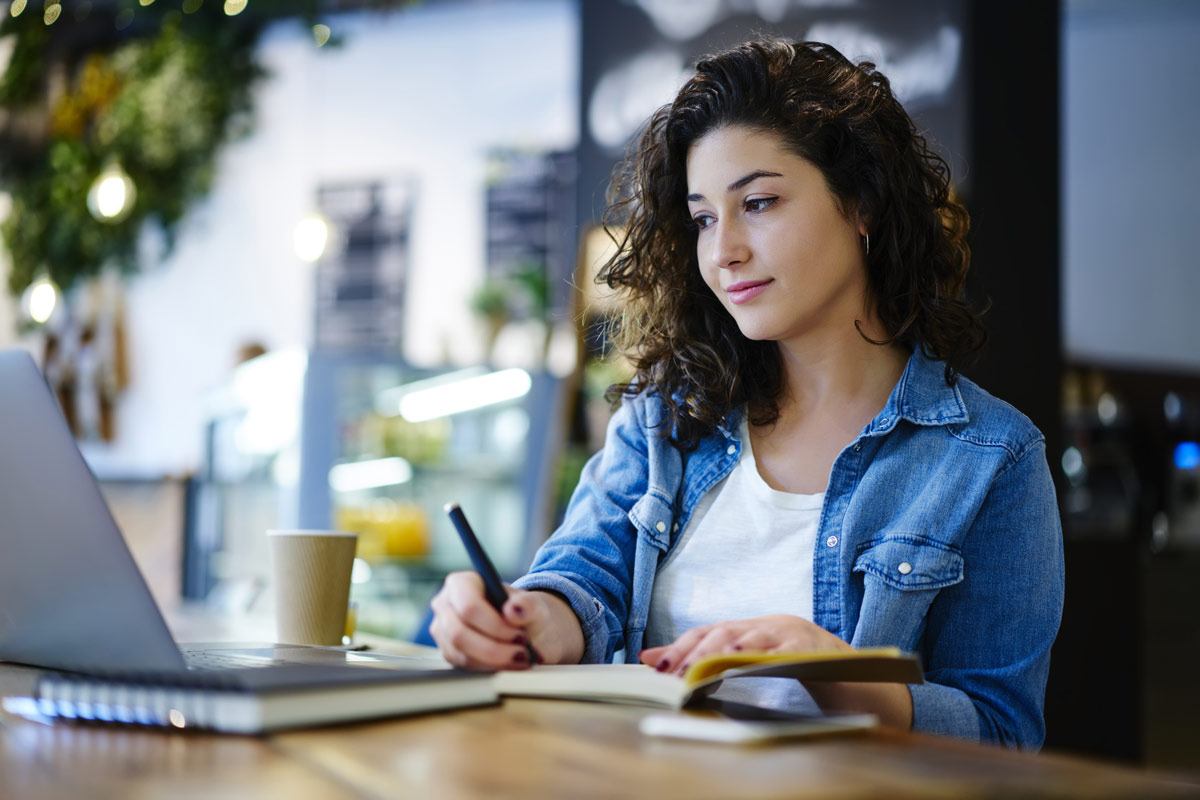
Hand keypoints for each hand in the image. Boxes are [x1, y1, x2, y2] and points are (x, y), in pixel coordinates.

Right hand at [429, 572, 579, 669]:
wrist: (520, 625)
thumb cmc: (521, 609)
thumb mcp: (532, 603)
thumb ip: (527, 604)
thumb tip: (513, 610)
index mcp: (460, 583)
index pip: (469, 607)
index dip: (494, 625)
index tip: (520, 636)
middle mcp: (444, 604)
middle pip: (460, 634)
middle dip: (494, 649)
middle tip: (523, 653)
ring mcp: (443, 629)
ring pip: (462, 654)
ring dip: (496, 660)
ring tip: (523, 658)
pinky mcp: (448, 651)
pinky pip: (466, 665)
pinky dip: (493, 667)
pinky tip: (512, 662)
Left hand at [638, 614, 850, 675]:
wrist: (846, 665)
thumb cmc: (791, 659)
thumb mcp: (749, 656)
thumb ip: (703, 658)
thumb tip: (651, 660)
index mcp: (747, 628)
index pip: (706, 632)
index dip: (680, 646)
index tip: (655, 665)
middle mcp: (763, 626)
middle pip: (724, 632)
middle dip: (695, 652)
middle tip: (674, 673)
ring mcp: (786, 634)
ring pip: (750, 639)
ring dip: (723, 652)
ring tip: (702, 666)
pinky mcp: (808, 648)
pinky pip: (785, 651)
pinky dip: (766, 655)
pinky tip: (749, 662)